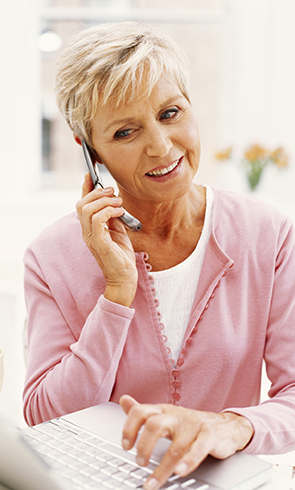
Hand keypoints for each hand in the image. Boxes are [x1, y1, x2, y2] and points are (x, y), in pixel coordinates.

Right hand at [76, 173, 137, 305]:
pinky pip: (97, 220)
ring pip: (87, 209)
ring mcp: (90, 237)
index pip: (82, 204)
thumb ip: (113, 215)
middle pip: (81, 204)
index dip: (85, 188)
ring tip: (119, 203)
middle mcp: (86, 232)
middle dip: (97, 192)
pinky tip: (120, 212)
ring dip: (104, 201)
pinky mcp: (98, 242)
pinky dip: (109, 211)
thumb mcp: (118, 230)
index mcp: (89, 228)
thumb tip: (114, 198)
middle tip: (114, 192)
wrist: (124, 277)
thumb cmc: (121, 256)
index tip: (90, 174)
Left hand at [120, 395, 253, 489]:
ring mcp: (194, 425)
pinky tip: (179, 472)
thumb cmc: (189, 424)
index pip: (141, 411)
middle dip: (144, 445)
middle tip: (139, 462)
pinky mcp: (209, 436)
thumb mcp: (165, 415)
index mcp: (164, 410)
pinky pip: (198, 449)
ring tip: (154, 482)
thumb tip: (124, 400)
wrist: (225, 426)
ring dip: (163, 467)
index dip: (129, 428)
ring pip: (176, 445)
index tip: (125, 446)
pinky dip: (188, 462)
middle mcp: (177, 416)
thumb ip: (144, 411)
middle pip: (155, 425)